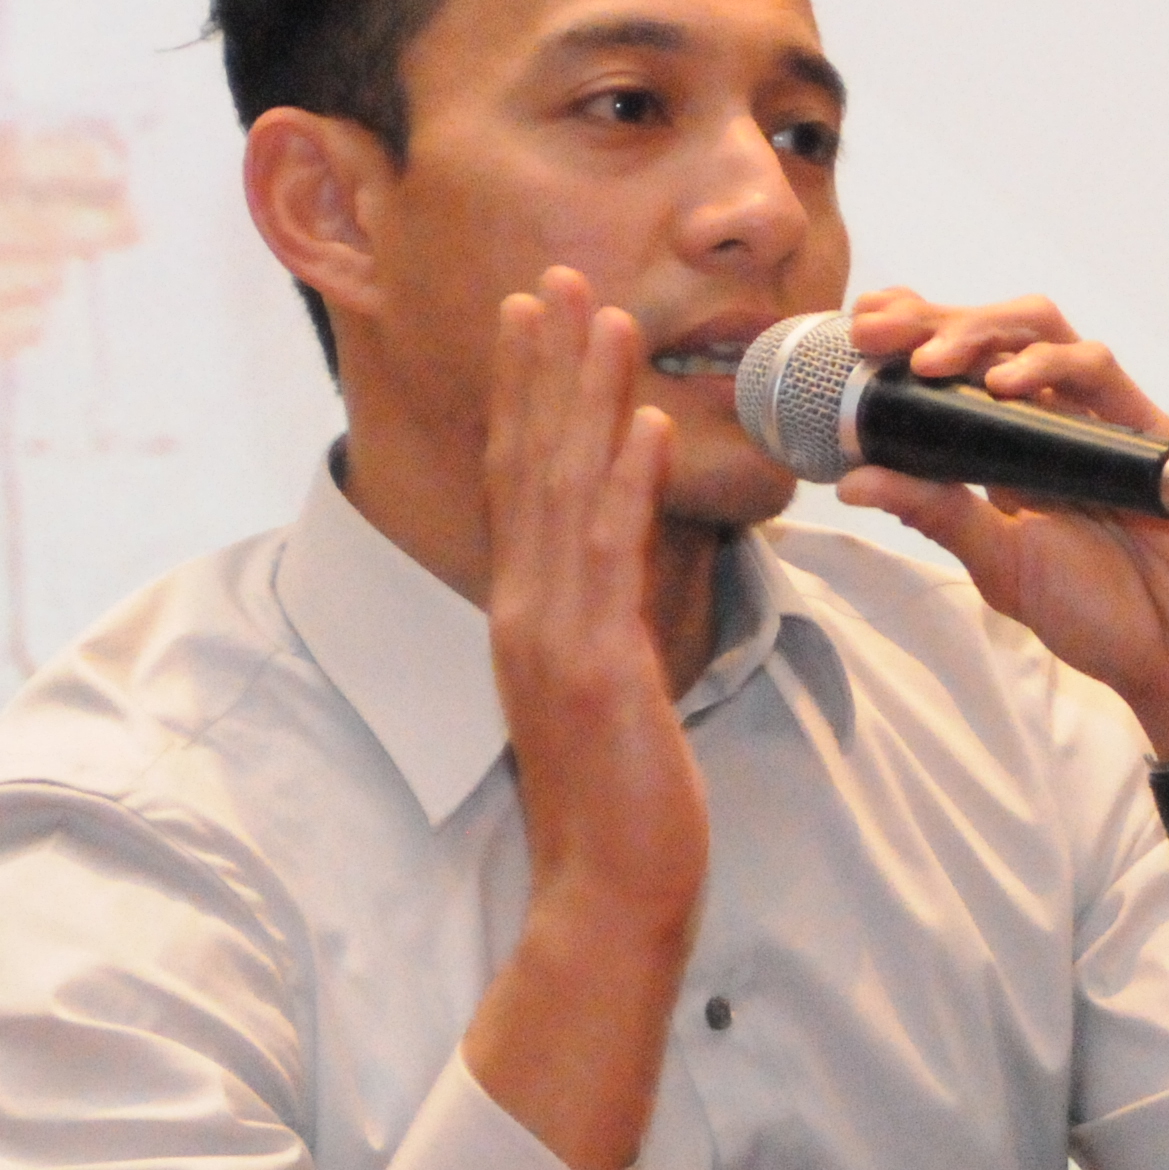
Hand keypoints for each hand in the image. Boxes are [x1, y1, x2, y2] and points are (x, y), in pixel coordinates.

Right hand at [0, 128, 141, 385]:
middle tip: (137, 224)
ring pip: (47, 278)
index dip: (75, 164)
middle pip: (51, 229)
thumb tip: (83, 163)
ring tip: (1, 275)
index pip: (16, 162)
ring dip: (46, 276)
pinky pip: (34, 321)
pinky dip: (28, 314)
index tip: (118, 168)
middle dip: (102, 227)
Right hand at [458, 269, 708, 1169]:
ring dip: (583, 399)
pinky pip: (610, 562)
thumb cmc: (624, 803)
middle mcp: (526, 611)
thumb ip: (608, 623)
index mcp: (530, 612)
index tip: (539, 311)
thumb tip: (620, 574)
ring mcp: (552, 638)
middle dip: (544, 365)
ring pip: (564, 494)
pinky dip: (625, 487)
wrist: (612, 895)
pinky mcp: (594, 671)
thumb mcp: (611, 693)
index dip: (529, 391)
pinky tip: (644, 425)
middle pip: (530, 463)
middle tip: (556, 274)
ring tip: (602, 315)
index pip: (524, 480)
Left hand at [832, 289, 1168, 765]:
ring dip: (981, 331)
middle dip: (929, 320)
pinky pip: (1097, 370)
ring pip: (1041, 332)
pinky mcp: (1145, 427)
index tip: (857, 332)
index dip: (908, 337)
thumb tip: (852, 481)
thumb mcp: (999, 565)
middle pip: (989, 335)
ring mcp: (1098, 419)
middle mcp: (1050, 422)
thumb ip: (936, 515)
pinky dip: (1050, 365)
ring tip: (932, 360)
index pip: (953, 370)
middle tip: (876, 331)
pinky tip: (1008, 384)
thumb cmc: (1100, 616)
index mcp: (1006, 451)